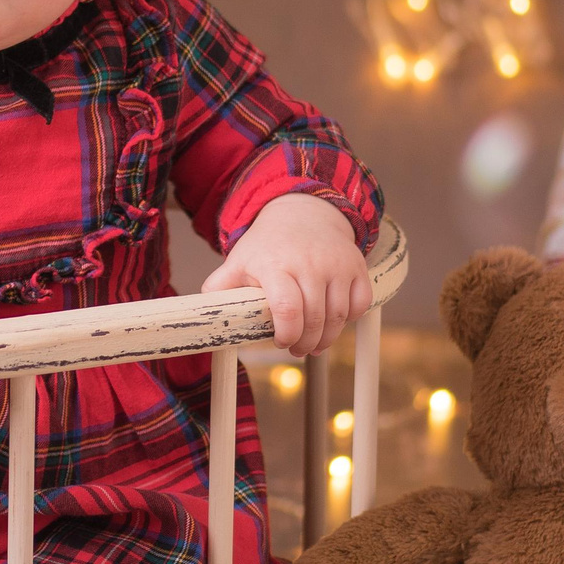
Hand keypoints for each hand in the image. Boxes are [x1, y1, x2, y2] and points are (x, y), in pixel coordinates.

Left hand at [202, 193, 371, 357]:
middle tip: (297, 349)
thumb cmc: (268, 245)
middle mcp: (310, 263)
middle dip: (305, 342)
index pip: (287, 308)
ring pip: (340, 315)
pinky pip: (361, 304)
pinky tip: (334, 322)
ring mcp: (337, 265)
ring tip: (314, 344)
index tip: (281, 342)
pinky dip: (350, 319)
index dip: (287, 333)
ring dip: (327, 337)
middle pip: (315, 318)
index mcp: (276, 265)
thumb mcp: (240, 260)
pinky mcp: (357, 267)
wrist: (303, 213)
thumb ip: (221, 286)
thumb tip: (202, 314)